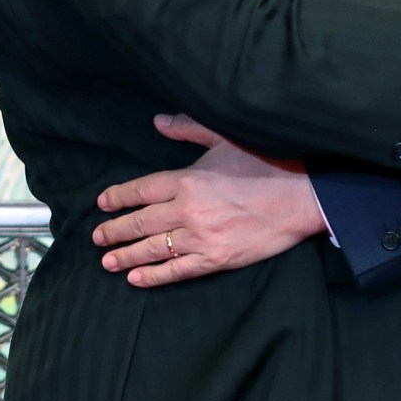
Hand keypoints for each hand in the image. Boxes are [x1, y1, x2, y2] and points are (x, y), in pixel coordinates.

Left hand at [92, 115, 328, 286]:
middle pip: (139, 223)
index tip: (102, 204)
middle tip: (97, 237)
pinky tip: (136, 278)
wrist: (302, 197)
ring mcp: (200, 238)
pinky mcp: (216, 259)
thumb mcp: (226, 137)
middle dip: (114, 231)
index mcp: (186, 179)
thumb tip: (158, 121)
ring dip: (126, 255)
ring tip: (107, 261)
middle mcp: (187, 210)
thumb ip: (189, 129)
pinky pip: (177, 271)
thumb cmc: (267, 163)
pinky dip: (153, 276)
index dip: (118, 198)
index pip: (140, 190)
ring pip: (153, 249)